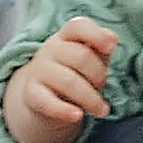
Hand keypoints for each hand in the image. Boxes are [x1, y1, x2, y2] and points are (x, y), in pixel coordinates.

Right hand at [3, 17, 117, 142]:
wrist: (42, 97)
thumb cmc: (74, 73)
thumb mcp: (89, 58)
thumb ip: (101, 47)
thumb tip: (111, 38)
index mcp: (66, 36)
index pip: (78, 26)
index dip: (96, 35)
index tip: (111, 48)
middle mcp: (50, 50)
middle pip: (81, 57)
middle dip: (99, 76)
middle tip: (102, 89)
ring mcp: (38, 71)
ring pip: (69, 82)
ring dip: (91, 99)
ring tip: (101, 110)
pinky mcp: (31, 94)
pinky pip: (47, 102)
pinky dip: (64, 111)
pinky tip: (78, 116)